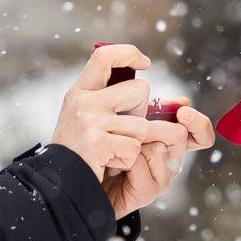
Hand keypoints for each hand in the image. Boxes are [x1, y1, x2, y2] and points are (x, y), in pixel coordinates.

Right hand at [48, 44, 213, 215]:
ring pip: (143, 125)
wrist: (58, 187)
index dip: (127, 54)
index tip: (146, 63)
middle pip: (141, 90)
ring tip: (112, 154)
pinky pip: (134, 149)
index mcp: (80, 91)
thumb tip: (183, 102)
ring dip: (136, 145)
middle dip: (142, 115)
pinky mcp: (97, 143)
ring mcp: (89, 121)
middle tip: (120, 135)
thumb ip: (120, 104)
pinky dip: (127, 163)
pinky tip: (108, 166)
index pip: (105, 56)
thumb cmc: (81, 155)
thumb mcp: (93, 121)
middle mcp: (83, 101)